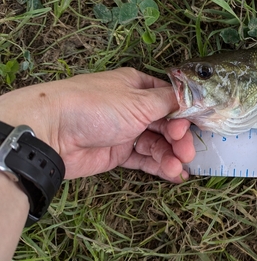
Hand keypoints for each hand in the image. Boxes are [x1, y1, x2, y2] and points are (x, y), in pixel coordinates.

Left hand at [0, 68, 194, 181]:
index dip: (185, 113)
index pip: (170, 99)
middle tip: (186, 152)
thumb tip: (192, 99)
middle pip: (166, 123)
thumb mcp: (139, 101)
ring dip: (170, 155)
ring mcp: (126, 131)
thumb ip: (169, 103)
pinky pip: (144, 159)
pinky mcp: (118, 153)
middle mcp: (134, 107)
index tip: (198, 126)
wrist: (53, 132)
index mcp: (138, 86)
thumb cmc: (99, 106)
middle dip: (179, 138)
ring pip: (157, 143)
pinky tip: (174, 174)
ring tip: (177, 168)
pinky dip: (159, 166)